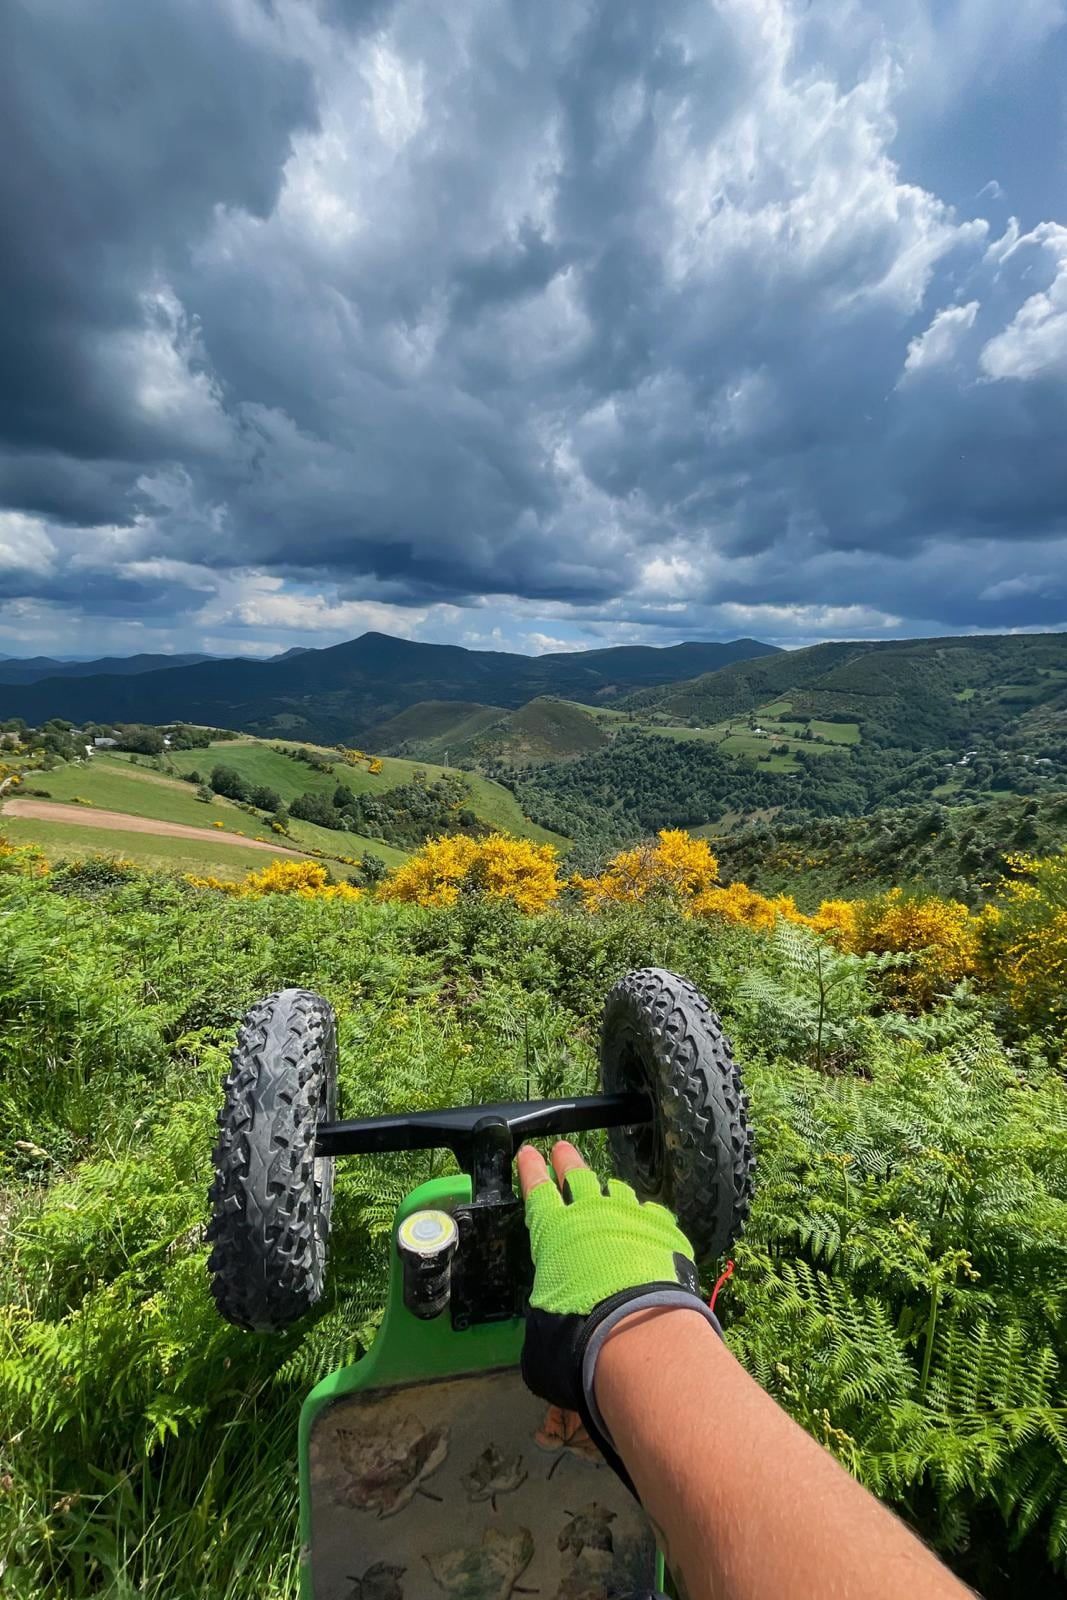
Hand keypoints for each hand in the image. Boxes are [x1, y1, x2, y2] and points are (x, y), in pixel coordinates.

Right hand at [517, 1140, 717, 1485]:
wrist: (636, 1331)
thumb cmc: (576, 1333)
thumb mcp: (544, 1329)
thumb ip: (547, 1313)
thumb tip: (551, 1334)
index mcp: (554, 1231)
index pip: (537, 1190)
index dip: (530, 1169)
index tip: (528, 1151)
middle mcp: (591, 1215)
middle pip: (578, 1176)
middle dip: (568, 1161)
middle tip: (563, 1148)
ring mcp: (631, 1218)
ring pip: (618, 1190)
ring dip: (610, 1187)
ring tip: (609, 1186)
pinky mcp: (664, 1231)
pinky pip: (653, 1213)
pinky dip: (647, 1215)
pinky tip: (650, 1219)